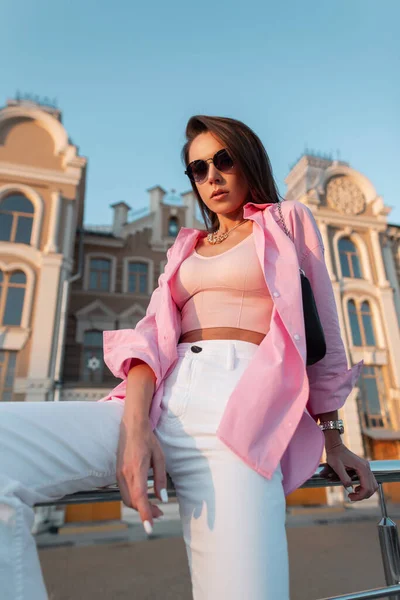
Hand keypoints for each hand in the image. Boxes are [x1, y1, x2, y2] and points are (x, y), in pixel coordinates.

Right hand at [116, 417, 167, 533]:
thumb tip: (162, 499)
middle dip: (145, 512)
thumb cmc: (148, 439)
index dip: (145, 514)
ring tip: (154, 508)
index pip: (139, 497)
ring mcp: (119, 473)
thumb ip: (160, 479)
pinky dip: (134, 499)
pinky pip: (124, 492)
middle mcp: (125, 473)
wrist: (131, 426)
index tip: (149, 528)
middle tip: (160, 514)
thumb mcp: (160, 457)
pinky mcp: (117, 473)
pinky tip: (144, 498)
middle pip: (133, 502)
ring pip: (127, 499)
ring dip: (139, 507)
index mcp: (137, 468)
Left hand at [322, 441, 378, 501]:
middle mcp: (367, 467)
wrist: (335, 447)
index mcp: (362, 467)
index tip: (350, 497)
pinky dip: (365, 487)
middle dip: (363, 495)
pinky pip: (369, 481)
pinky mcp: (364, 468)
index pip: (367, 487)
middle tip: (351, 497)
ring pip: (372, 485)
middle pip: (372, 487)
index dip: (360, 496)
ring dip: (365, 492)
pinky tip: (356, 488)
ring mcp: (366, 467)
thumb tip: (350, 488)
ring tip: (354, 493)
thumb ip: (344, 478)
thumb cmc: (335, 455)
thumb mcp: (337, 467)